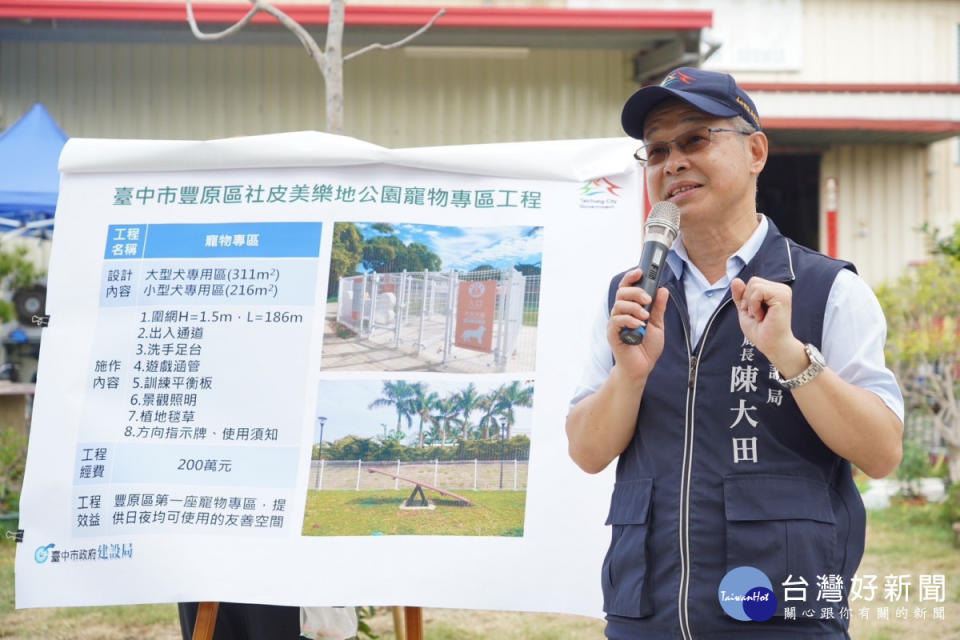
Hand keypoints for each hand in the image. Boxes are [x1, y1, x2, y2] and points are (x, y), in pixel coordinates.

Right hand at [607, 267, 669, 382]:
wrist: (641, 368)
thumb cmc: (647, 347)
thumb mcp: (658, 325)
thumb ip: (659, 308)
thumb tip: (662, 289)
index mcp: (631, 308)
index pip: (627, 288)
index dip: (632, 277)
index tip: (641, 271)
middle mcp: (621, 313)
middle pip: (621, 293)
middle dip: (635, 292)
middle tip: (648, 299)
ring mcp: (616, 323)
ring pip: (619, 305)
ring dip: (634, 307)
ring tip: (645, 316)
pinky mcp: (613, 334)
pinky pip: (617, 320)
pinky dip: (629, 320)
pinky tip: (638, 325)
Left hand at [730, 276, 806, 375]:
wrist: (771, 345)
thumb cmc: (760, 331)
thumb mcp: (745, 310)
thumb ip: (740, 295)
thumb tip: (735, 279)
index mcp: (774, 291)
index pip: (752, 282)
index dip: (746, 298)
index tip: (754, 313)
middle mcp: (781, 288)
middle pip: (753, 281)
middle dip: (748, 300)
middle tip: (758, 315)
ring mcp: (783, 291)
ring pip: (755, 284)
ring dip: (752, 304)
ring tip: (761, 316)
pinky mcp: (782, 296)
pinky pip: (758, 291)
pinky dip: (754, 305)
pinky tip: (762, 316)